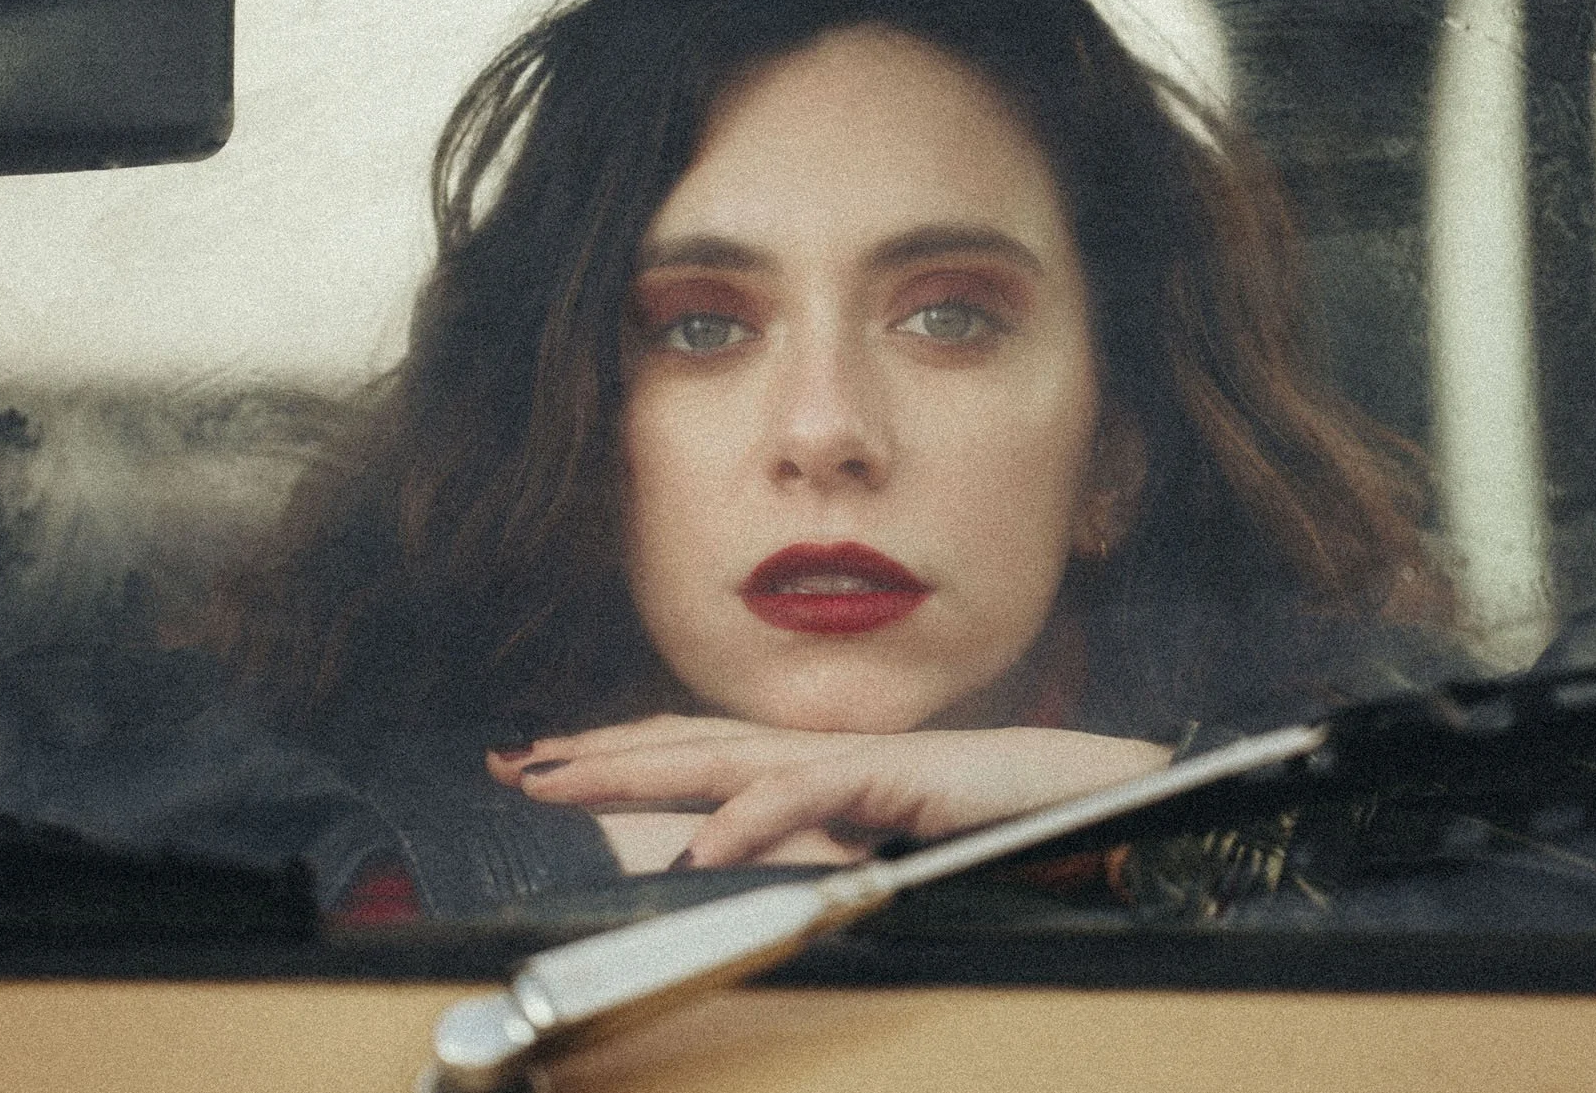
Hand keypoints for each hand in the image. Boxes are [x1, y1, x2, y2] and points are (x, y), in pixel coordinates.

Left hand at [485, 714, 1170, 869]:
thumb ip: (807, 832)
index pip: (689, 750)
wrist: (1078, 789)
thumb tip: (733, 853)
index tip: (540, 766)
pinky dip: (748, 823)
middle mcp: (812, 750)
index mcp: (803, 762)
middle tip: (517, 767)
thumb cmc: (977, 814)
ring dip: (638, 771)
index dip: (613, 754)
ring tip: (565, 785)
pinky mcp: (891, 778)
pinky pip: (807, 800)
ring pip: (722, 758)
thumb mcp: (869, 830)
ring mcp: (848, 759)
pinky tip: (699, 850)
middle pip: (683, 743)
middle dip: (595, 755)